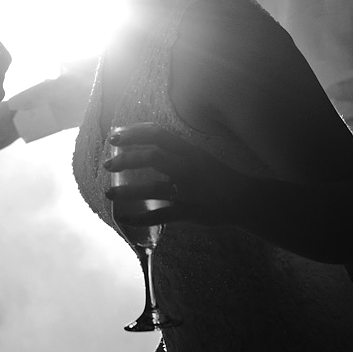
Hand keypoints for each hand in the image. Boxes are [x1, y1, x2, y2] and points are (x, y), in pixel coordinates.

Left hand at [103, 122, 246, 227]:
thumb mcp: (198, 154)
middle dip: (126, 159)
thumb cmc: (216, 174)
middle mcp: (188, 166)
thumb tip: (144, 143)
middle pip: (153, 157)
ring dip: (127, 192)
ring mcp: (190, 190)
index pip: (157, 133)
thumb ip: (174, 149)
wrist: (245, 198)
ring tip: (108, 193)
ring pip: (154, 188)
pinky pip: (162, 215)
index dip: (133, 133)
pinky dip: (141, 217)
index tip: (114, 136)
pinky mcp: (190, 211)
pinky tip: (124, 218)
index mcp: (189, 149)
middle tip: (107, 164)